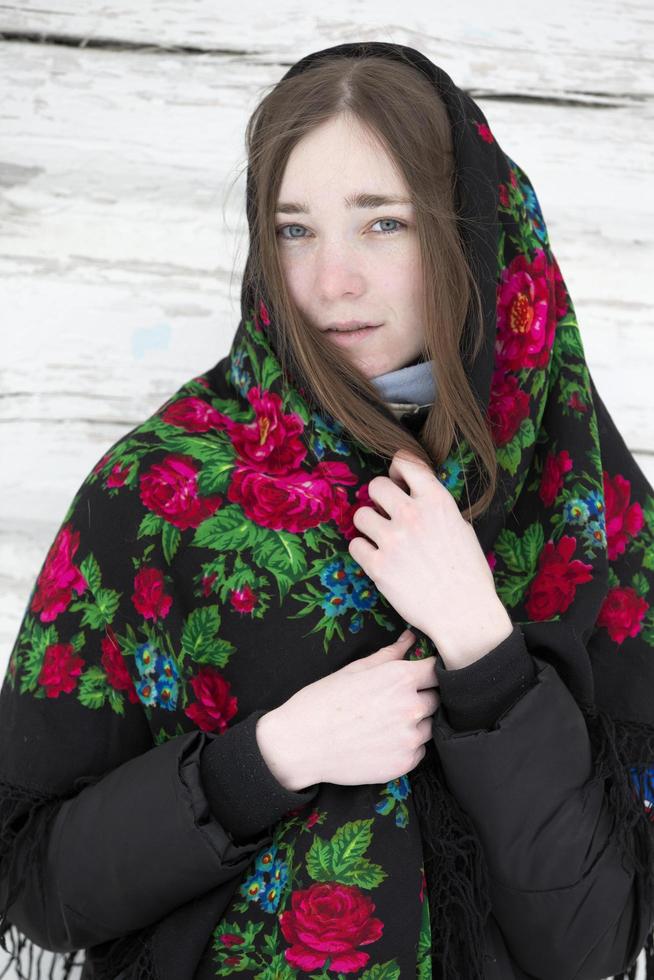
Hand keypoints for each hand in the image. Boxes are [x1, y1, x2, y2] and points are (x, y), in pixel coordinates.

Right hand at [257, 630, 439, 788]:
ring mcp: (410, 738)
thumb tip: (410, 639)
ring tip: (383, 723)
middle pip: (437, 698)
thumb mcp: (354, 670)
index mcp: (400, 678)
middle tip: (393, 702)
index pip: (437, 670)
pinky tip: (381, 741)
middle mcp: (411, 707)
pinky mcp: (405, 763)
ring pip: (429, 726)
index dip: (428, 671)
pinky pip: (419, 750)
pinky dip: (407, 746)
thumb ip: (389, 655)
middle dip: (421, 697)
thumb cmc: (322, 702)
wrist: (300, 744)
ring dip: (415, 723)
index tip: (420, 676)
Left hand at [348, 449, 511, 664]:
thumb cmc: (468, 573)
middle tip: (387, 513)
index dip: (397, 469)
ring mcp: (393, 540)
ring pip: (360, 515)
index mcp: (437, 501)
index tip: (398, 482)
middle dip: (379, 498)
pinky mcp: (378, 566)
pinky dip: (364, 551)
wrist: (464, 613)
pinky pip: (355, 545)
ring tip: (382, 538)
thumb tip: (413, 494)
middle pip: (375, 485)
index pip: (406, 462)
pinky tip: (378, 558)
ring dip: (369, 525)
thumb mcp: (461, 527)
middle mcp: (412, 515)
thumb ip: (435, 507)